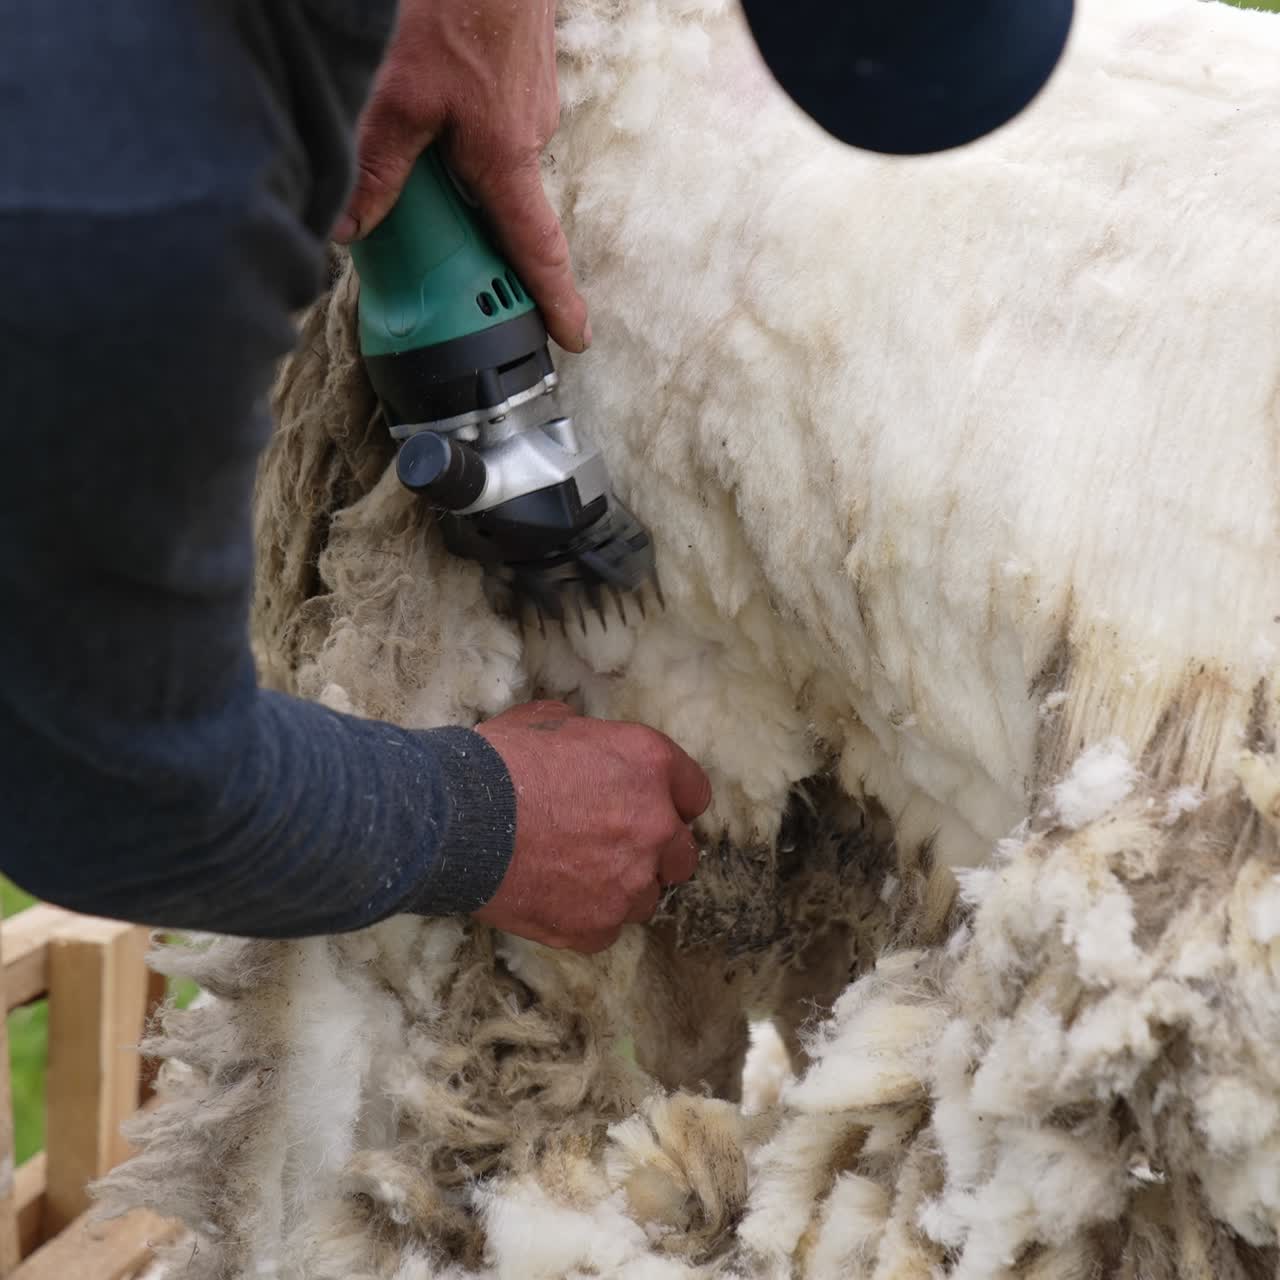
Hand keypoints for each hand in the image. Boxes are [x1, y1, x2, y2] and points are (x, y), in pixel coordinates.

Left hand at [336, 0, 589, 353]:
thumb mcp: (399, 94)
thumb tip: (350, 226)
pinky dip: (467, 144)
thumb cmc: (457, 8)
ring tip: (425, 162)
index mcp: (506, 159)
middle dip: (476, 238)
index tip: (573, 337)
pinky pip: (496, 135)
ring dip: (463, 180)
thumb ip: (377, 166)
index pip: (538, 250)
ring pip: (496, 169)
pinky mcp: (521, 85)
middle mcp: (529, 140)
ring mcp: (531, 110)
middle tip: (440, 247)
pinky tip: (438, 116)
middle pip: (507, 215)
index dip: (556, 300)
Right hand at [473, 702, 711, 952]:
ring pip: (646, 896)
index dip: (670, 801)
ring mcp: (630, 882)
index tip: (649, 807)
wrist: (455, 820)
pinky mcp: (598, 926)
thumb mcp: (548, 720)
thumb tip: (582, 742)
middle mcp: (655, 825)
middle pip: (682, 853)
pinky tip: (552, 897)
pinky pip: (607, 928)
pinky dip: (586, 917)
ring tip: (574, 875)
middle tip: (611, 846)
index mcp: (649, 764)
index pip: (694, 793)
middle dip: (654, 851)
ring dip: (621, 887)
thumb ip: (586, 736)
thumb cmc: (497, 762)